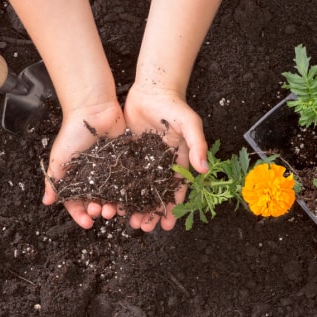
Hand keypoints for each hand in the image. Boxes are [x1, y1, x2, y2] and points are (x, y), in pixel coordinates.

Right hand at [42, 101, 125, 228]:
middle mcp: (93, 177)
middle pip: (96, 201)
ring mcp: (110, 170)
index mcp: (76, 178)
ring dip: (113, 205)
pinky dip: (129, 192)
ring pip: (113, 195)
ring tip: (114, 209)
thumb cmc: (72, 132)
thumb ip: (54, 180)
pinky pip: (128, 181)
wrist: (93, 110)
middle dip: (98, 210)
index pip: (77, 202)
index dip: (80, 214)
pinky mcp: (125, 162)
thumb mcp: (59, 158)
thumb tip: (47, 202)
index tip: (87, 223)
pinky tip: (130, 200)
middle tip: (100, 212)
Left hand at [124, 83, 208, 231]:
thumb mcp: (190, 125)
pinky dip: (117, 189)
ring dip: (131, 205)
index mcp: (177, 162)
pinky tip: (111, 202)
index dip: (172, 208)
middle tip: (142, 228)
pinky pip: (121, 175)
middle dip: (149, 212)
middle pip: (154, 194)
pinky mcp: (127, 153)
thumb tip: (205, 169)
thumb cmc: (174, 106)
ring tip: (125, 219)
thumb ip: (198, 145)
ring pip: (136, 189)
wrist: (152, 88)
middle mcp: (159, 165)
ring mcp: (142, 160)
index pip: (176, 190)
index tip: (167, 224)